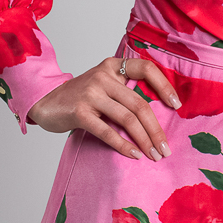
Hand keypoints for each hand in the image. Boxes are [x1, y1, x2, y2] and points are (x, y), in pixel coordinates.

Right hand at [27, 56, 180, 161]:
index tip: (176, 105)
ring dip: (144, 140)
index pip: (145, 68)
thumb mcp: (104, 86)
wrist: (45, 102)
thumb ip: (125, 92)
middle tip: (165, 149)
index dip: (164, 86)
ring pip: (127, 118)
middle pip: (139, 104)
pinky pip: (108, 131)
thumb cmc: (80, 97)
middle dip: (156, 129)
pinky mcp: (80, 112)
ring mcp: (91, 93)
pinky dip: (124, 145)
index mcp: (113, 67)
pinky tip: (134, 155)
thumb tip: (158, 115)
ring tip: (154, 155)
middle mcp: (103, 76)